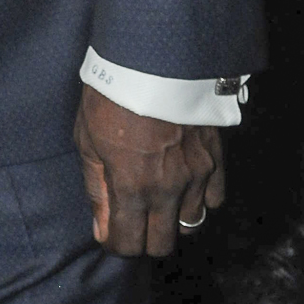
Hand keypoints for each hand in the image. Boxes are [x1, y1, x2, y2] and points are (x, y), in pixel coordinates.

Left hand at [74, 84, 224, 256]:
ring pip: (190, 224)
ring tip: (157, 201)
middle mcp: (167, 190)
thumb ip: (97, 189)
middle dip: (142, 239)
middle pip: (161, 244)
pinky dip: (199, 200)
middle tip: (131, 220)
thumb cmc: (111, 97)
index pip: (127, 244)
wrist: (152, 59)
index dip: (114, 244)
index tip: (108, 233)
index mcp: (131, 187)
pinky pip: (214, 200)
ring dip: (171, 220)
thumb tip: (102, 229)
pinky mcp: (215, 159)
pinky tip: (183, 186)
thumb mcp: (88, 140)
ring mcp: (196, 176)